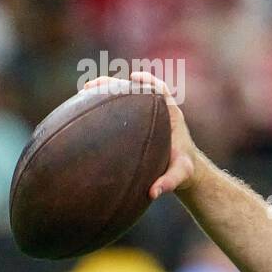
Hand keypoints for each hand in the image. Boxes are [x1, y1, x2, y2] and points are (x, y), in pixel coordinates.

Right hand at [81, 71, 201, 199]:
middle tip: (94, 85)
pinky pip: (122, 110)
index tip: (135, 78)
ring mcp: (147, 116)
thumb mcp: (180, 176)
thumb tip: (153, 193)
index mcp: (172, 117)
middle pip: (136, 90)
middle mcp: (158, 112)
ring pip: (126, 97)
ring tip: (84, 90)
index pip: (161, 91)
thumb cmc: (185, 170)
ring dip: (107, 91)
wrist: (186, 170)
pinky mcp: (139, 123)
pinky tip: (86, 109)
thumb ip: (169, 182)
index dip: (149, 81)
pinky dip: (106, 106)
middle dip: (115, 85)